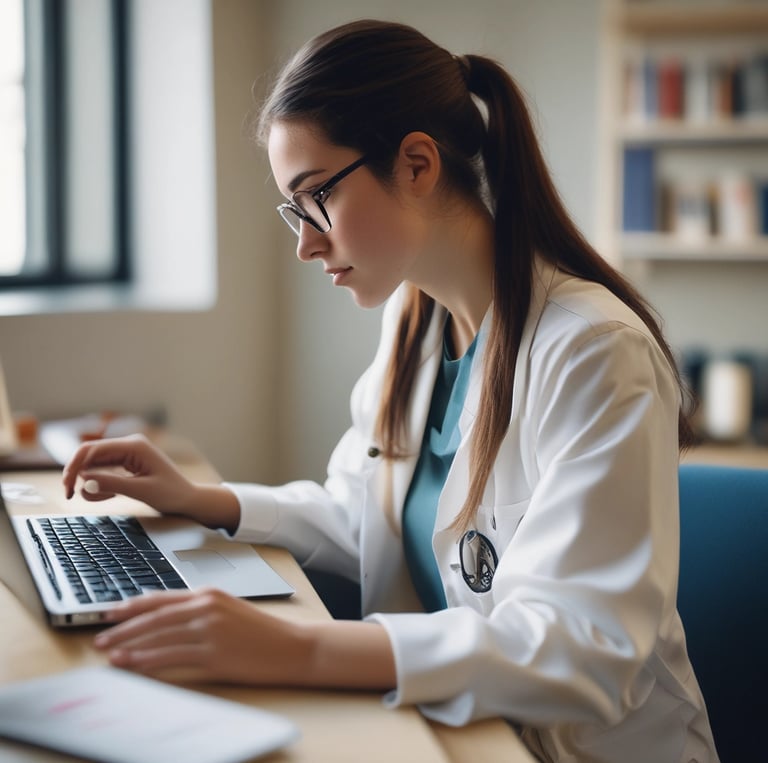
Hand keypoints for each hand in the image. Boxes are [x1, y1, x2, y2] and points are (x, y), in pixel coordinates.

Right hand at [62, 434, 197, 513]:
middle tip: (70, 496)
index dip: (74, 466)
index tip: (67, 486)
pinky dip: (101, 485)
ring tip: (109, 498)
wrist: (187, 499)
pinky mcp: (126, 464)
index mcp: (134, 446)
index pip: (92, 449)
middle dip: (77, 475)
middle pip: (89, 455)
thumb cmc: (171, 494)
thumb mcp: (141, 491)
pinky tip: (111, 496)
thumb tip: (83, 480)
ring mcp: (127, 454)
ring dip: (92, 484)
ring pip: (94, 466)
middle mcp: (129, 445)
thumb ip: (112, 484)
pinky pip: (103, 472)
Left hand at [93, 589, 308, 684]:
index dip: (132, 606)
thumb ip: (200, 610)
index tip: (110, 614)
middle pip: (154, 616)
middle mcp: (206, 606)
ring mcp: (209, 629)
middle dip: (122, 628)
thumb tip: (167, 619)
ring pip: (158, 636)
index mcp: (209, 593)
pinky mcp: (213, 653)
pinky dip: (147, 661)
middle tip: (99, 637)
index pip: (161, 598)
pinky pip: (171, 657)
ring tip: (109, 654)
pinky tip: (132, 665)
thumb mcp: (229, 610)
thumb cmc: (262, 631)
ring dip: (129, 646)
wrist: (291, 646)